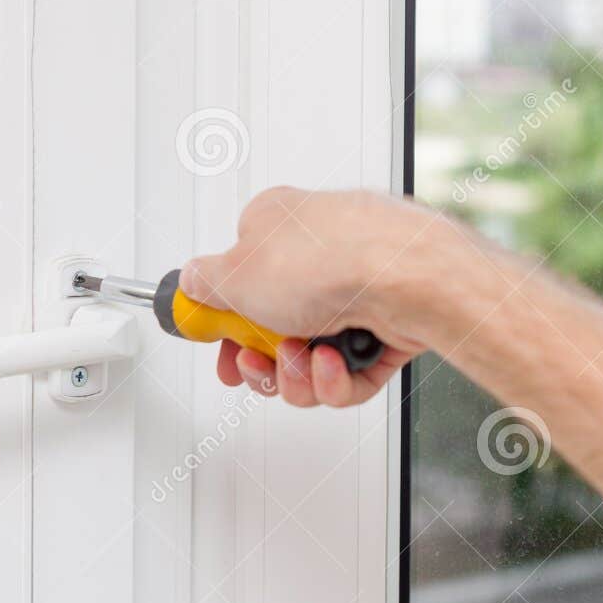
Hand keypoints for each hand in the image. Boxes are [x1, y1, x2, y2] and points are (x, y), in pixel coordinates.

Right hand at [179, 187, 455, 407]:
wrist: (409, 279)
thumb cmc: (331, 258)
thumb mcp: (235, 272)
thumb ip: (204, 281)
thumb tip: (193, 280)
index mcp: (277, 226)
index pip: (239, 278)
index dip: (222, 319)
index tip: (213, 341)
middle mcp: (318, 256)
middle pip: (273, 326)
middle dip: (262, 357)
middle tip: (256, 361)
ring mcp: (355, 291)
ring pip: (309, 355)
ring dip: (298, 371)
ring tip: (305, 357)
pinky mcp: (387, 326)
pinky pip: (348, 370)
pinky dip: (336, 376)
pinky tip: (336, 362)